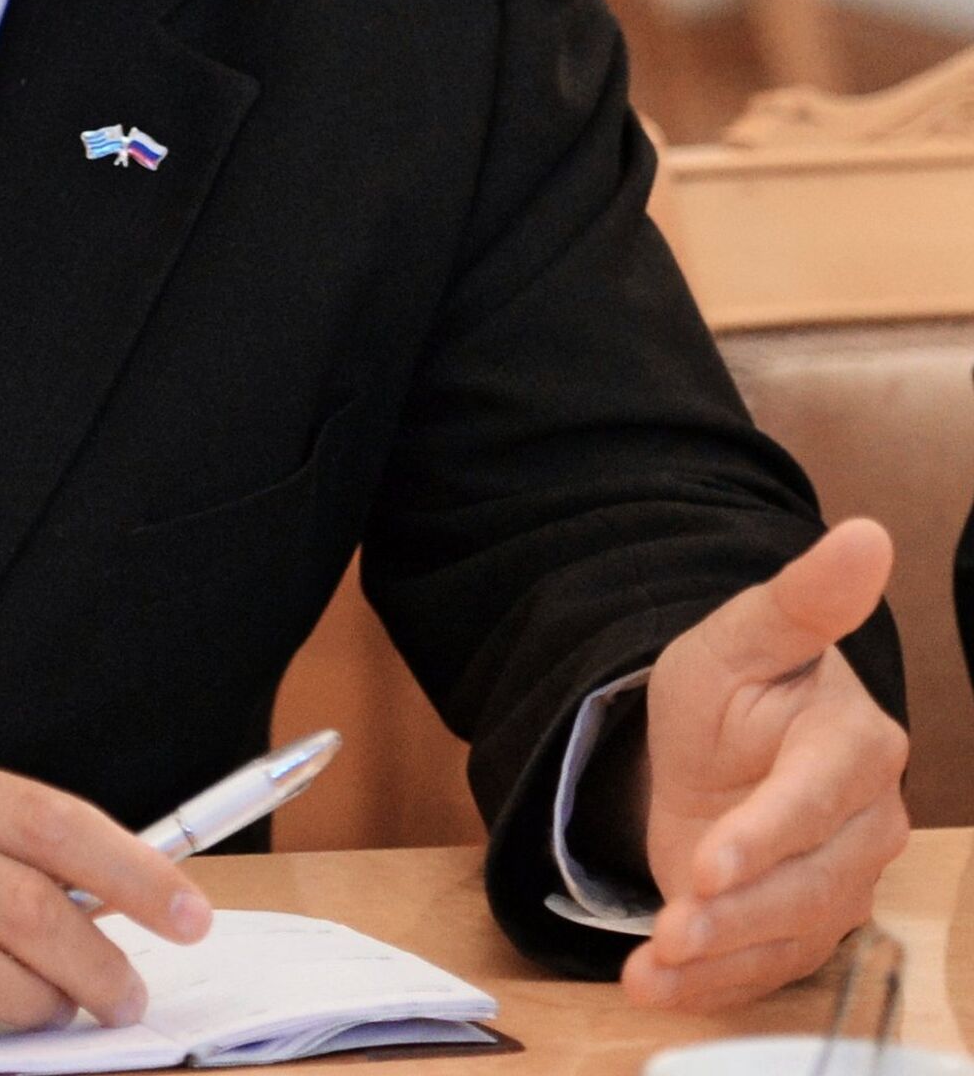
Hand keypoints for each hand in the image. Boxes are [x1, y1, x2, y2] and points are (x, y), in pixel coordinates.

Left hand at [623, 517, 908, 1012]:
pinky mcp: (805, 928)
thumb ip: (802, 599)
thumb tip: (866, 534)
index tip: (709, 861)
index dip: (766, 833)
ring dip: (720, 956)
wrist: (712, 747)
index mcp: (856, 745)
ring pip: (789, 932)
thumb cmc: (734, 685)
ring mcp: (840, 882)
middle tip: (672, 926)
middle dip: (738, 909)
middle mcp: (864, 823)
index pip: (816, 799)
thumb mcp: (742, 635)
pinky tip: (655, 987)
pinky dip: (709, 984)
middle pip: (809, 881)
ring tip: (655, 964)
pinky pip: (766, 966)